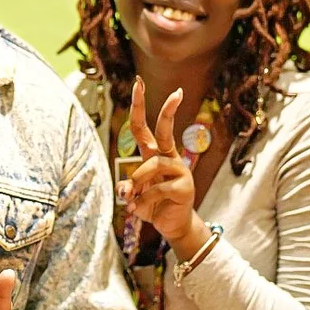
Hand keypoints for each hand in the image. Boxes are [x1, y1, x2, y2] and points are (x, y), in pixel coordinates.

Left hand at [119, 77, 206, 252]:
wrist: (172, 226)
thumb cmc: (152, 205)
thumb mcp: (133, 196)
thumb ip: (126, 188)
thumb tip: (125, 189)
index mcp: (155, 154)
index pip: (145, 127)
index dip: (140, 106)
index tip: (139, 83)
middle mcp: (168, 158)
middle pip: (165, 130)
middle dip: (169, 110)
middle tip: (177, 92)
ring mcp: (179, 170)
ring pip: (153, 165)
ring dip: (137, 182)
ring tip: (130, 200)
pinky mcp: (184, 186)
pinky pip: (158, 188)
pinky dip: (143, 200)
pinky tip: (138, 209)